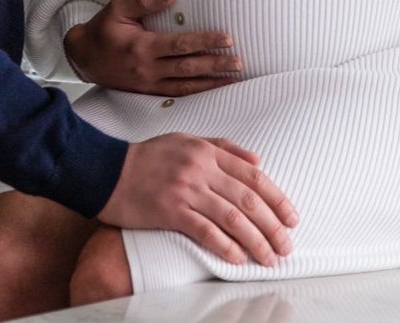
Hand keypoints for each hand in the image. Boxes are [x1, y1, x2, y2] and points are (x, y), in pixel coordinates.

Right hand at [63, 0, 240, 95]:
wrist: (84, 58)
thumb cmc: (102, 29)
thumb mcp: (118, 8)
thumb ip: (144, 0)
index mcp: (142, 47)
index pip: (181, 45)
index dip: (205, 41)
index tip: (227, 38)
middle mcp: (148, 69)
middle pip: (188, 68)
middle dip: (216, 65)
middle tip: (239, 62)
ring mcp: (149, 84)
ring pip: (186, 86)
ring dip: (212, 83)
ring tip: (234, 79)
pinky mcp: (149, 93)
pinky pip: (177, 95)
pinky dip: (197, 94)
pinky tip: (212, 90)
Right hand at [98, 134, 296, 266]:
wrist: (107, 169)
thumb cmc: (148, 157)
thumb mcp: (186, 140)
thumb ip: (223, 148)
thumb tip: (259, 161)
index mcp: (206, 150)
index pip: (253, 176)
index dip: (277, 198)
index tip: (292, 218)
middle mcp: (200, 168)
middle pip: (248, 198)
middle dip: (273, 226)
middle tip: (287, 246)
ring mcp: (185, 189)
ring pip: (232, 217)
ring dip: (256, 241)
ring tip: (269, 258)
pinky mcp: (170, 210)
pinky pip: (206, 231)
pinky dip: (226, 246)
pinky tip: (239, 259)